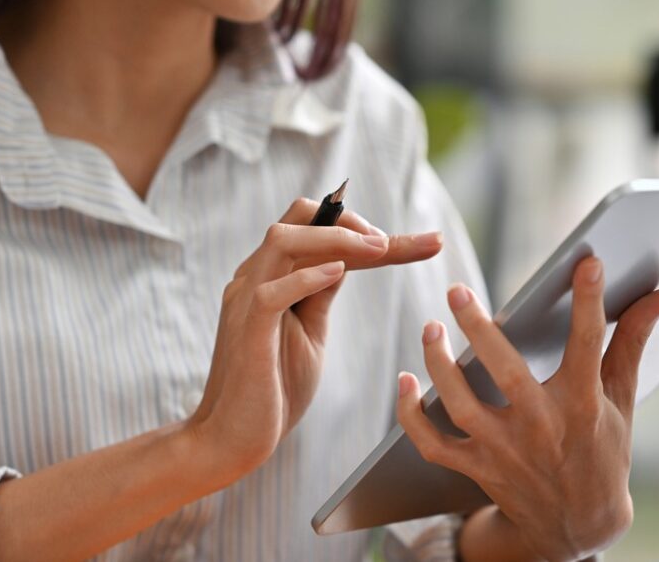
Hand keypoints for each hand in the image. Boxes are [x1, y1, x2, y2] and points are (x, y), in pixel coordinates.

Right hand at [186, 197, 443, 482]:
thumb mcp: (309, 330)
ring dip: (335, 237)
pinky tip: (339, 273)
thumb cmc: (273, 387)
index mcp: (272, 276)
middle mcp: (255, 278)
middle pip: (298, 218)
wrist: (233, 439)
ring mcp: (246, 302)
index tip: (425, 243)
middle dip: (352, 220)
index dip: (367, 228)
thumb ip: (321, 293)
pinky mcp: (247, 332)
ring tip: (379, 248)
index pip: (315, 227)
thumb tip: (347, 260)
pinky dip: (307, 277)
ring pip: (282, 240)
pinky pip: (271, 292)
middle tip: (393, 242)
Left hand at [396, 256, 658, 560]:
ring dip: (439, 366)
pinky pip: (434, 442)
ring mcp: (505, 450)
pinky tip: (403, 381)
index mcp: (584, 404)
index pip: (589, 344)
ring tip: (431, 328)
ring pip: (461, 405)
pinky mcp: (477, 467)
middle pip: (506, 373)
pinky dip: (411, 415)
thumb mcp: (622, 396)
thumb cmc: (602, 448)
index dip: (589, 302)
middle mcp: (543, 426)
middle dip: (479, 330)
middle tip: (457, 290)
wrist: (578, 526)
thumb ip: (635, 338)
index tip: (586, 263)